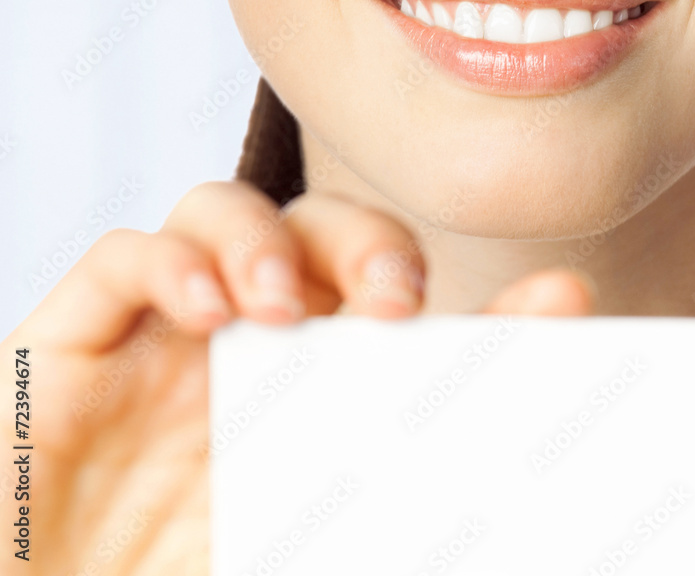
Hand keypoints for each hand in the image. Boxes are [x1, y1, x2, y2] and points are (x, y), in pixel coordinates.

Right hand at [0, 180, 594, 574]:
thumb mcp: (327, 545)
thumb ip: (416, 501)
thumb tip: (535, 466)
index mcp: (313, 388)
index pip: (404, 307)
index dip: (483, 295)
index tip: (561, 301)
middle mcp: (246, 345)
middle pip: (321, 231)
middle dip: (369, 243)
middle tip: (398, 299)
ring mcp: (162, 336)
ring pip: (225, 211)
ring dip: (266, 238)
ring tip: (280, 303)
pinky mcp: (72, 343)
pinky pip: (122, 257)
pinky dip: (170, 262)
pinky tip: (204, 309)